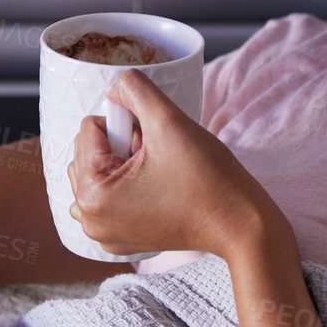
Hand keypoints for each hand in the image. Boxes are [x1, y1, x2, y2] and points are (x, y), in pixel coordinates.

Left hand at [66, 70, 288, 258]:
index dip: (126, 126)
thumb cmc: (207, 178)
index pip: (88, 130)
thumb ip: (134, 89)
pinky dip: (125, 187)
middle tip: (159, 158)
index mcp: (92, 195)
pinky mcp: (121, 241)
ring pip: (96, 174)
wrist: (239, 224)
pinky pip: (107, 199)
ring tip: (158, 173)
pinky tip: (157, 190)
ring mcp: (105, 235)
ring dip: (122, 165)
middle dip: (121, 147)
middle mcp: (90, 220)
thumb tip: (114, 85)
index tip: (154, 144)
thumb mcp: (168, 120)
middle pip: (87, 153)